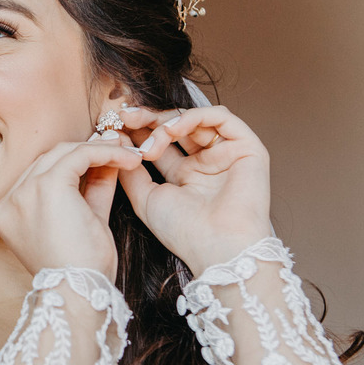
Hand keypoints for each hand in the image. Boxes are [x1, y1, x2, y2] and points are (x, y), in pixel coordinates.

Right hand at [0, 134, 143, 279]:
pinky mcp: (46, 186)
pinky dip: (105, 152)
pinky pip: (79, 155)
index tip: (105, 158)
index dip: (75, 162)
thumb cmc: (82, 270)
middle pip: (49, 159)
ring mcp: (24, 191)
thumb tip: (108, 159)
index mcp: (8, 212)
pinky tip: (128, 159)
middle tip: (121, 149)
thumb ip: (92, 189)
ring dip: (100, 149)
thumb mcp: (86, 222)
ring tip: (129, 155)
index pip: (41, 174)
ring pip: (63, 153)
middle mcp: (9, 199)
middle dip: (87, 151)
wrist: (79, 293)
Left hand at [116, 105, 272, 273]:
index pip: (161, 142)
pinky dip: (194, 117)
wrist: (218, 247)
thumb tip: (116, 143)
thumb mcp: (146, 198)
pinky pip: (222, 117)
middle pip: (177, 127)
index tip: (115, 125)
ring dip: (167, 123)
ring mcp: (228, 154)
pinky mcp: (248, 147)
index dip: (139, 131)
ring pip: (196, 120)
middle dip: (148, 120)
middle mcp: (207, 163)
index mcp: (185, 175)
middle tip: (125, 118)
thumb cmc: (184, 232)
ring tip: (151, 141)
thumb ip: (131, 171)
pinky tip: (173, 130)